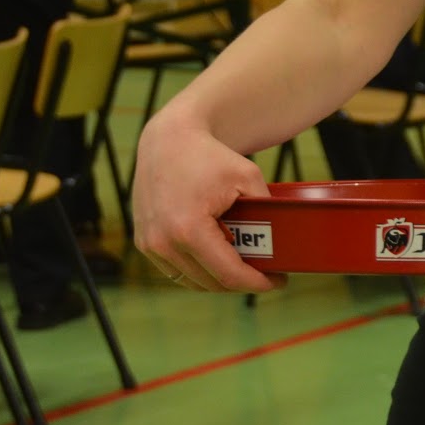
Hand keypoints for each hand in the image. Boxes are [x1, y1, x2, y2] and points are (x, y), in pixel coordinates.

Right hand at [133, 107, 280, 291]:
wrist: (168, 141)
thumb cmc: (209, 157)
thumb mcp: (248, 177)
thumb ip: (265, 211)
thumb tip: (281, 241)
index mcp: (189, 230)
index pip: (228, 274)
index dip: (258, 283)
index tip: (280, 281)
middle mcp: (163, 243)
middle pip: (211, 283)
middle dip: (243, 282)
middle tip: (268, 274)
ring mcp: (150, 244)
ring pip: (192, 281)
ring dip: (220, 280)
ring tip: (246, 268)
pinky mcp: (144, 242)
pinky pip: (175, 270)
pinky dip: (199, 270)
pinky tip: (220, 260)